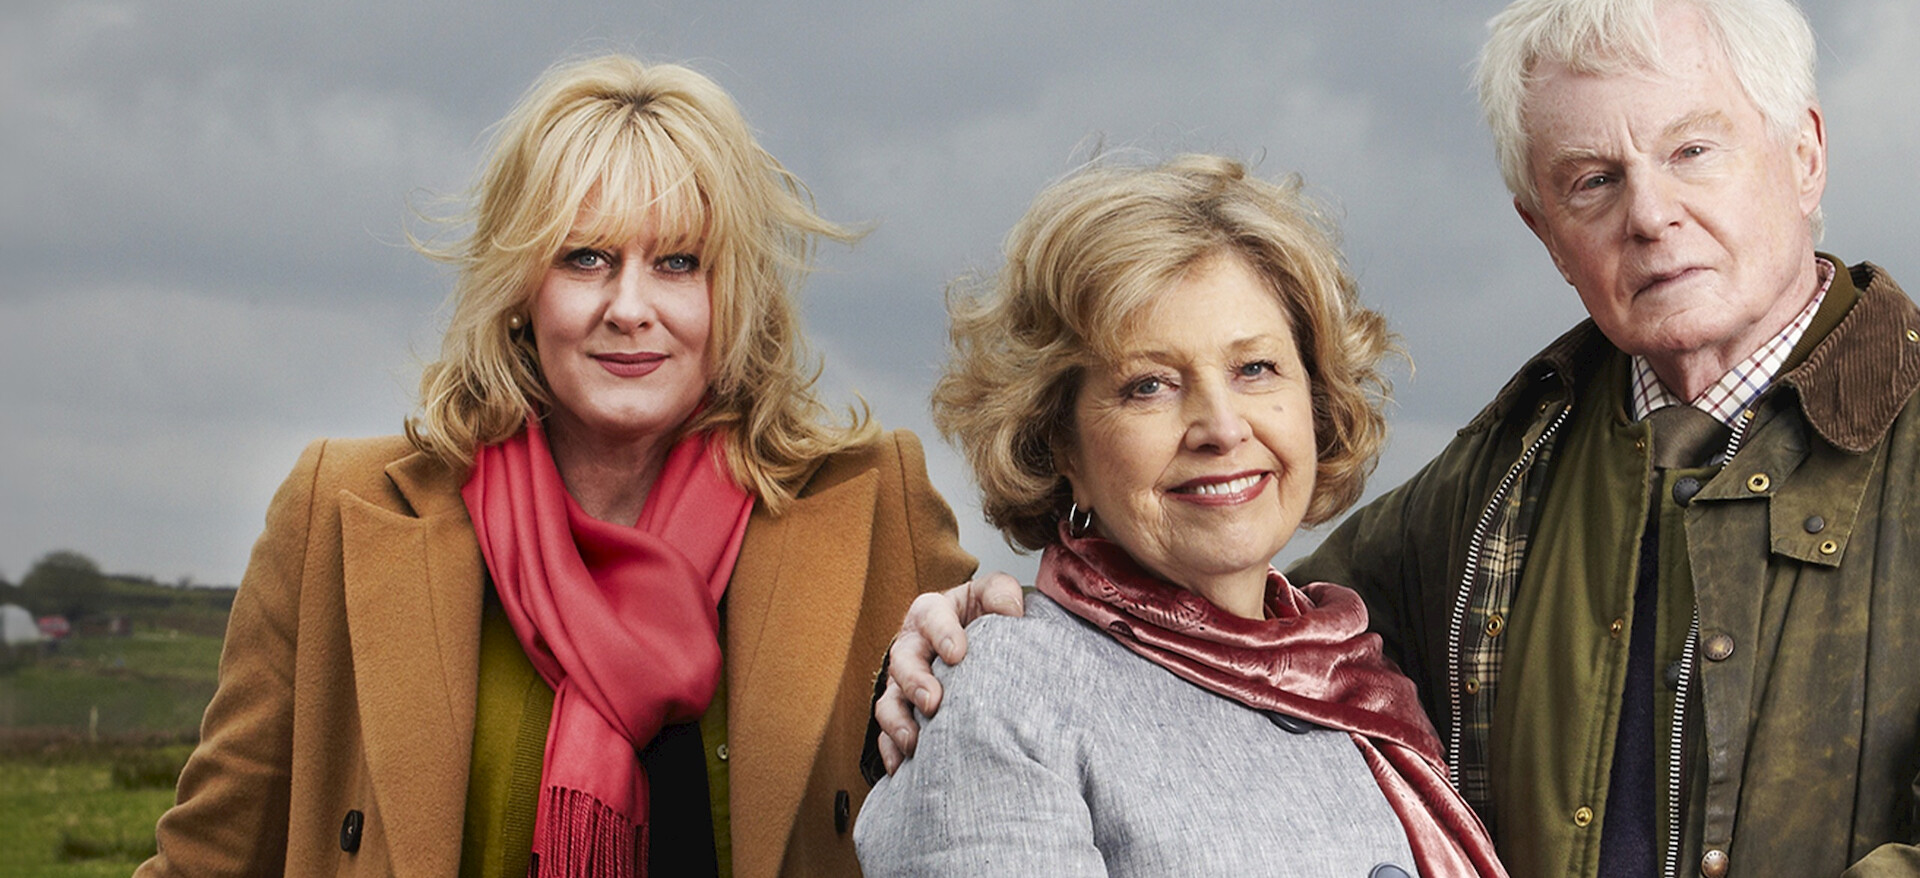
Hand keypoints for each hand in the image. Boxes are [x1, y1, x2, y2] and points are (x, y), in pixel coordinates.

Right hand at [874, 571, 1025, 773]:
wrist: (971, 642)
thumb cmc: (980, 617)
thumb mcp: (991, 596)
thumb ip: (1001, 595)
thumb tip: (1011, 612)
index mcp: (931, 613)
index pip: (931, 616)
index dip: (941, 633)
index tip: (958, 652)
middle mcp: (911, 647)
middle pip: (902, 662)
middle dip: (915, 682)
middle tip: (933, 702)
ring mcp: (902, 682)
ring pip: (889, 702)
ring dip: (899, 723)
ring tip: (915, 743)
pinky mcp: (901, 712)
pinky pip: (887, 735)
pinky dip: (893, 752)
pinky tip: (904, 770)